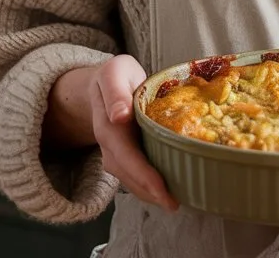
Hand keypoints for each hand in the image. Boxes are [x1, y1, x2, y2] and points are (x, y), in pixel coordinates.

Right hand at [46, 55, 177, 211]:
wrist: (104, 82)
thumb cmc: (116, 75)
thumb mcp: (115, 72)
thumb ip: (115, 92)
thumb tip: (119, 116)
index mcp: (108, 124)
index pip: (126, 156)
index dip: (143, 174)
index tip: (162, 189)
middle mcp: (109, 143)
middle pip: (128, 174)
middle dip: (150, 191)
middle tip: (175, 204)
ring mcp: (114, 151)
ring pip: (130, 179)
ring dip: (149, 193)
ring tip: (173, 201)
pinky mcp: (122, 154)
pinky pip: (133, 174)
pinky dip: (148, 185)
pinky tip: (165, 190)